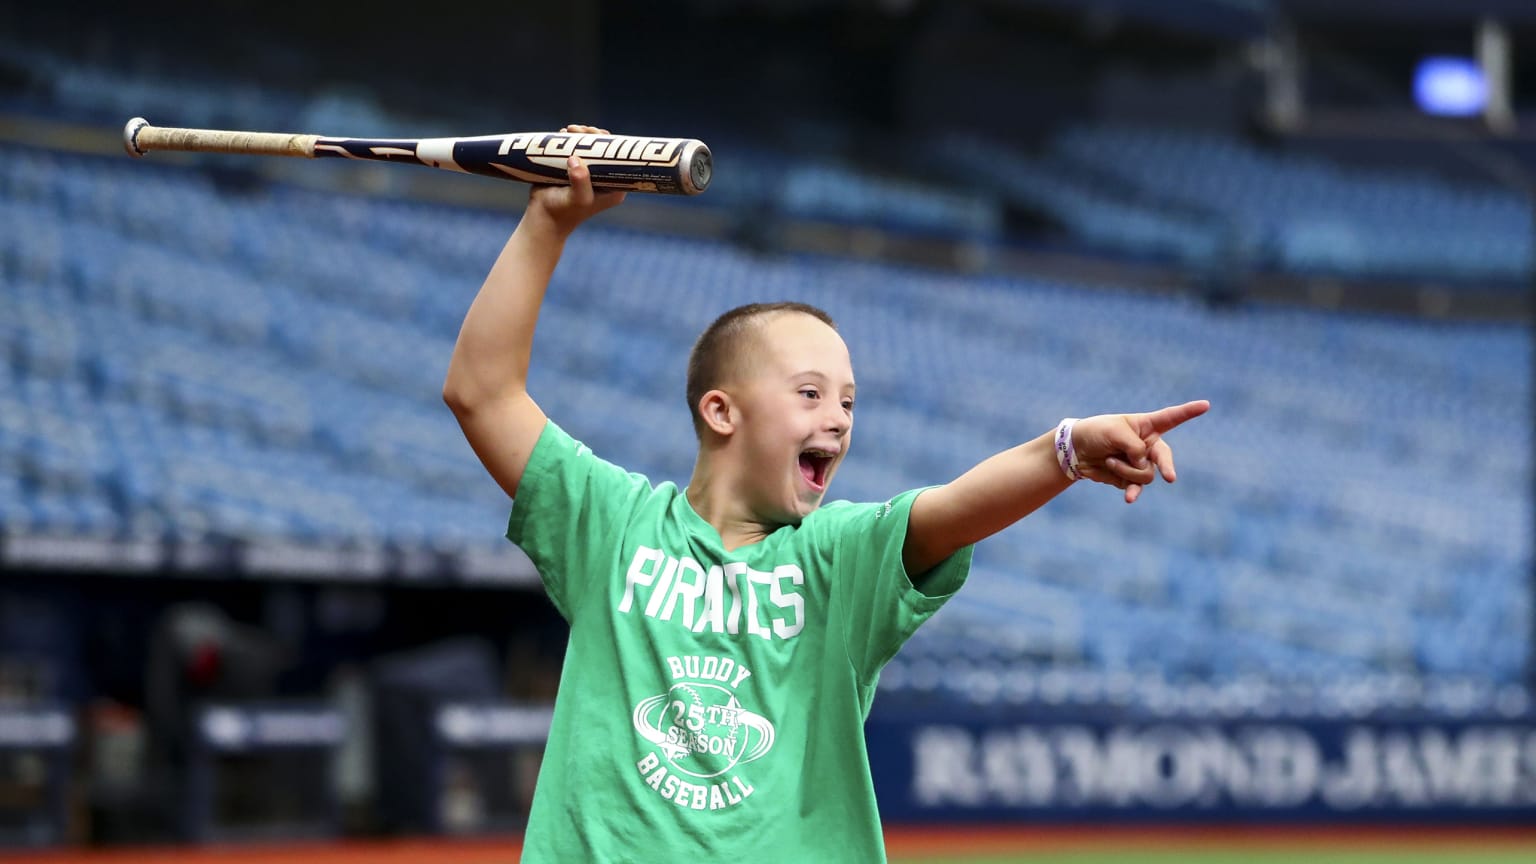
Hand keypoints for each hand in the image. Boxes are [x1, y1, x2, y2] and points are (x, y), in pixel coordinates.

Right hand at [525, 124, 626, 234]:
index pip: (619, 160)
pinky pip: (575, 149)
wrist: (542, 217)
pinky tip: (563, 133)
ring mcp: (588, 174)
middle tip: (578, 129)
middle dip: (592, 135)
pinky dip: (569, 140)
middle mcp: (603, 179)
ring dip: (580, 135)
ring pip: (588, 147)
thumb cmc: (563, 211)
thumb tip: (575, 160)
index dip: (610, 143)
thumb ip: (580, 182)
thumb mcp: (577, 199)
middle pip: (603, 150)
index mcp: (614, 188)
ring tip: (569, 130)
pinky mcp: (573, 170)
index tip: (596, 134)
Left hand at [1071, 400, 1208, 502]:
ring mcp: (1141, 464)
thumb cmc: (1095, 433)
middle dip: (1167, 467)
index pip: (1171, 418)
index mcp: (1146, 425)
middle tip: (1170, 478)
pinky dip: (1133, 491)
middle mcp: (1147, 445)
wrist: (1077, 452)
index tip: (1206, 404)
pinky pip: (1137, 486)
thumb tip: (1144, 466)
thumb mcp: (1114, 433)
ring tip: (1110, 460)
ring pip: (1147, 473)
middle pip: (1164, 456)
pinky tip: (1129, 499)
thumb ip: (1134, 447)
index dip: (1188, 412)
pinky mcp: (1131, 480)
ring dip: (1127, 470)